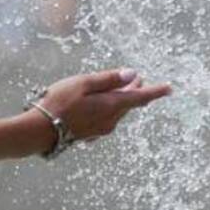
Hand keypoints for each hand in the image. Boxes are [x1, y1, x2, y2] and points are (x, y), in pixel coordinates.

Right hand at [37, 68, 171, 143]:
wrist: (39, 131)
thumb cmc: (59, 103)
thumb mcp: (84, 84)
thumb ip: (109, 79)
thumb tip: (132, 74)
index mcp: (111, 105)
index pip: (140, 98)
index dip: (156, 91)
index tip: (169, 88)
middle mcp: (110, 120)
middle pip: (129, 104)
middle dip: (135, 91)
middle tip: (138, 80)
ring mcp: (100, 129)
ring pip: (118, 112)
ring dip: (121, 99)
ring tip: (121, 89)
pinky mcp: (91, 134)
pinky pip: (106, 119)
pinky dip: (108, 108)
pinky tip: (100, 104)